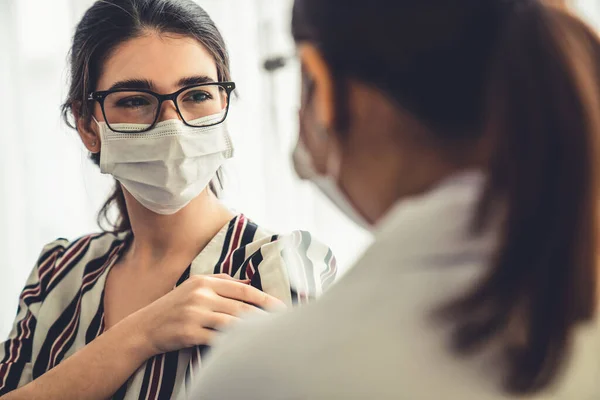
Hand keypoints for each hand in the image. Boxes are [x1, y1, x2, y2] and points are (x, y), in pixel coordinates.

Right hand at [130, 274, 284, 355]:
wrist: (144, 328)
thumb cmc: (174, 307)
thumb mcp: (194, 287)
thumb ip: (221, 282)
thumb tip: (248, 282)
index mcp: (205, 282)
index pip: (243, 289)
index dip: (265, 298)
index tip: (281, 307)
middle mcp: (201, 295)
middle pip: (241, 307)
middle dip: (265, 316)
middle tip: (282, 323)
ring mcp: (194, 314)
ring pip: (233, 323)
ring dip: (252, 330)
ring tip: (268, 335)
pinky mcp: (189, 333)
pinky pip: (218, 339)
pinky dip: (233, 343)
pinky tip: (245, 346)